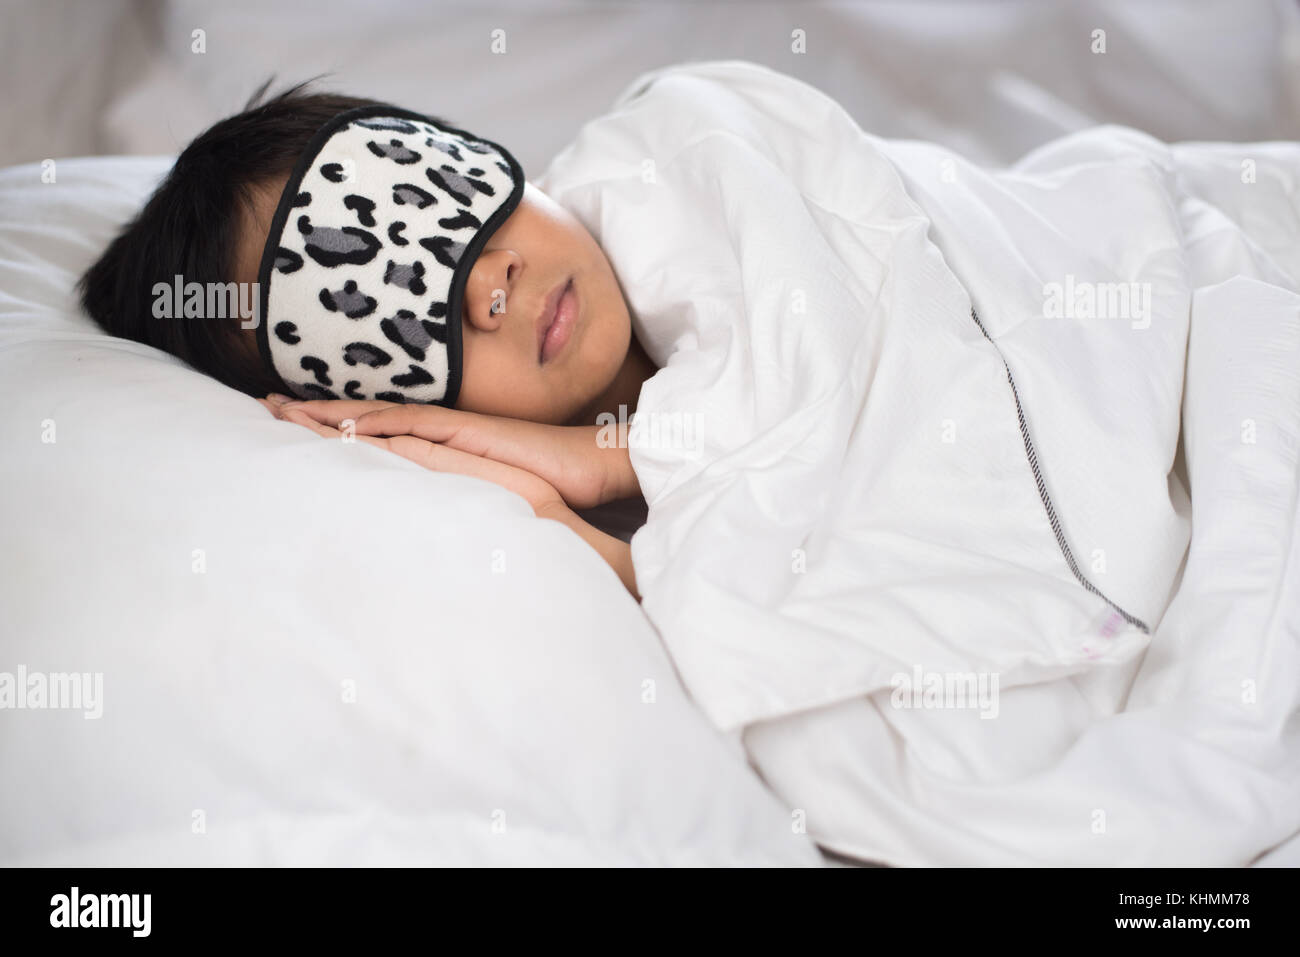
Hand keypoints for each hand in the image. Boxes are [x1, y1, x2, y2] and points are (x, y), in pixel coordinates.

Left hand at [259, 396, 563, 514]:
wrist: (591, 464)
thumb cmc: (552, 490)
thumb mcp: (490, 505)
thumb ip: (457, 509)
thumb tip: (432, 535)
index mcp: (442, 450)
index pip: (376, 435)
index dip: (332, 428)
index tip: (292, 427)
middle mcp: (440, 435)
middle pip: (364, 419)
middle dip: (313, 412)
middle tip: (264, 405)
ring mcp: (453, 430)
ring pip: (377, 416)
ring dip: (328, 412)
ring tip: (282, 408)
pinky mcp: (469, 432)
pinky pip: (413, 423)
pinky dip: (374, 421)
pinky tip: (342, 421)